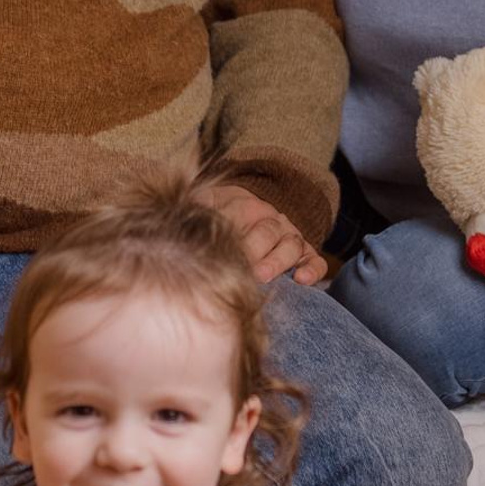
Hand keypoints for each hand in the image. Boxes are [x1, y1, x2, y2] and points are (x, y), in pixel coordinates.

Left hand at [194, 183, 326, 284]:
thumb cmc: (218, 219)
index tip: (217, 249)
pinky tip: (302, 280)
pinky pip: (315, 259)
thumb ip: (191, 210)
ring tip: (263, 276)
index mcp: (245, 205)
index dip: (230, 231)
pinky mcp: (304, 253)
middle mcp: (271, 219)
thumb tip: (170, 216)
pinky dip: (313, 269)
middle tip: (241, 267)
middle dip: (253, 249)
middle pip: (267, 231)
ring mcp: (289, 235)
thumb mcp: (202, 208)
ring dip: (278, 261)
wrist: (247, 214)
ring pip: (292, 244)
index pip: (239, 214)